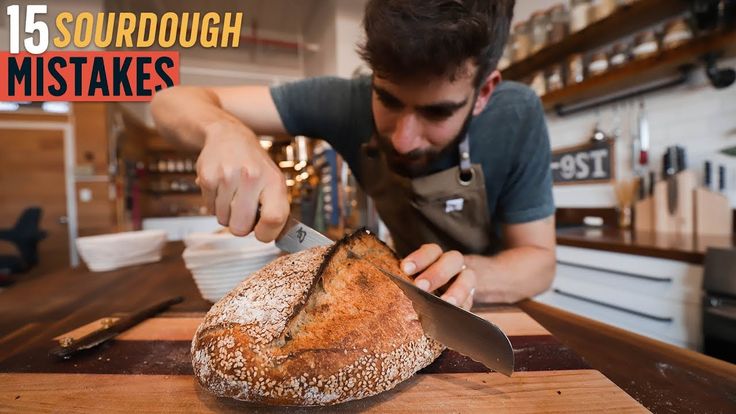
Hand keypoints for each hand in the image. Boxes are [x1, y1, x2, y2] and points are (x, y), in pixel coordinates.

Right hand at [195, 121, 288, 240]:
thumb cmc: (255, 166)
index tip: (262, 231)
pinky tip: (222, 188)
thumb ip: (276, 210)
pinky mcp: (207, 178)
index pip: (274, 218)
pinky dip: (215, 204)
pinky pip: (210, 210)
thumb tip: (275, 238)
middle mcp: (251, 177)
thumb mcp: (273, 182)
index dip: (266, 234)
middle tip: (245, 209)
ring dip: (228, 213)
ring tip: (233, 194)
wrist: (228, 137)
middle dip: (241, 225)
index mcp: (273, 181)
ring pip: (223, 221)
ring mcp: (227, 177)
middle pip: (241, 228)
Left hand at [400, 244, 475, 309]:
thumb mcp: (408, 280)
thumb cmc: (414, 288)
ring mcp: (464, 280)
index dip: (419, 258)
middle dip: (437, 273)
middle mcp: (452, 265)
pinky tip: (454, 316)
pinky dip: (463, 306)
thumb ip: (404, 281)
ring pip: (468, 277)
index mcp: (435, 256)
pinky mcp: (469, 299)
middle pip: (452, 260)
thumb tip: (386, 290)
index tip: (405, 269)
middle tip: (421, 286)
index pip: (431, 251)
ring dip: (457, 290)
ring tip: (446, 303)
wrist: (434, 300)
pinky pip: (470, 300)